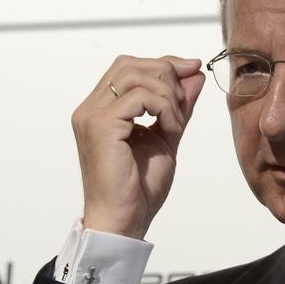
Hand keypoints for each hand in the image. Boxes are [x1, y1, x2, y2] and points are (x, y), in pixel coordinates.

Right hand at [71, 55, 204, 238]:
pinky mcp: (102, 126)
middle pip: (130, 64)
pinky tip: (170, 129)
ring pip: (136, 76)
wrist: (125, 220)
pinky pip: (140, 97)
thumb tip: (194, 75)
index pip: (128, 67)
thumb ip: (177, 105)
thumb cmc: (139, 188)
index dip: (163, 63)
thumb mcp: (167, 135)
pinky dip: (164, 108)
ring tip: (176, 123)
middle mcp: (90, 108)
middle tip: (185, 100)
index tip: (193, 69)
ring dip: (168, 95)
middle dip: (167, 74)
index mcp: (100, 109)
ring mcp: (92, 116)